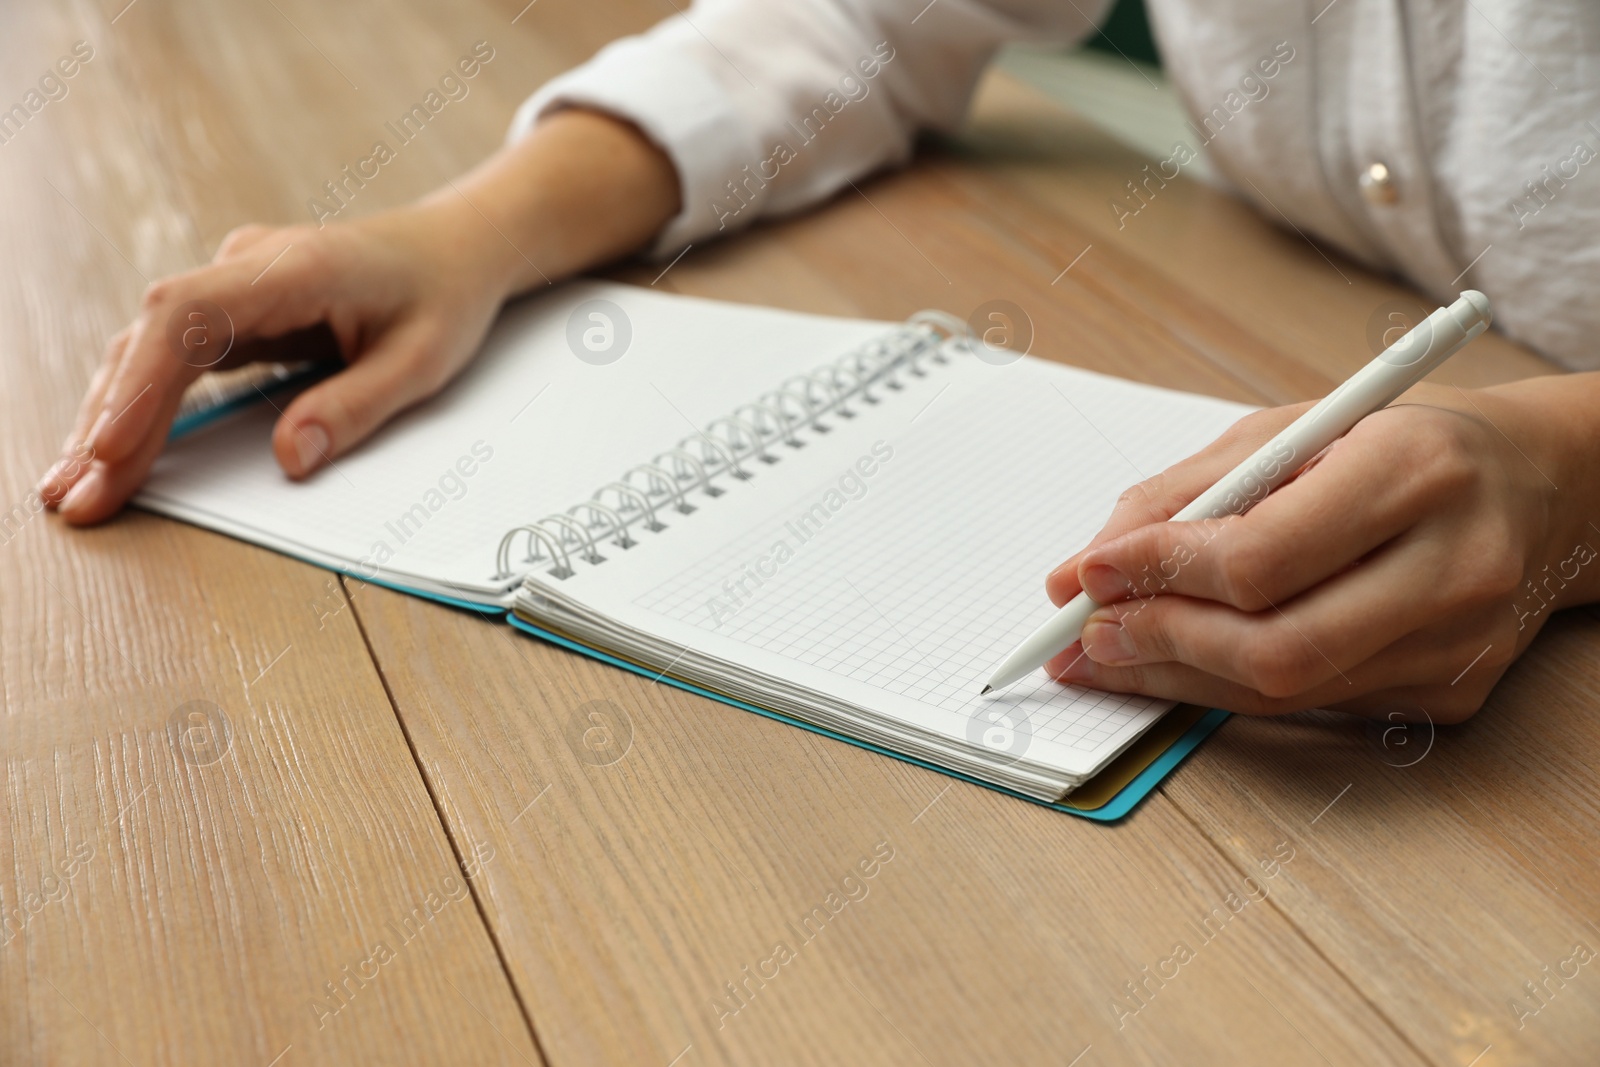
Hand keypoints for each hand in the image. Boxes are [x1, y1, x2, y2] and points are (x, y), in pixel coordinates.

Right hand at [37, 202, 508, 523]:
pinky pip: (172, 356)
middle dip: (109, 420)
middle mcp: (247, 267)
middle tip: (76, 496)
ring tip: (74, 489)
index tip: (111, 449)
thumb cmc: (444, 296)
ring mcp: (235, 286)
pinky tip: (110, 452)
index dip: (142, 387)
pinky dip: (139, 403)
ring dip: (111, 415)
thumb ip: (354, 408)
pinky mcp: (236, 310)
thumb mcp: (419, 363)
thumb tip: (290, 460)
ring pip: (150, 346)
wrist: (456, 247)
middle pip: (152, 336)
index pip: (188, 320)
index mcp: (293, 268)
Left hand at [1042, 377, 1599, 720]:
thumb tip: (1084, 568)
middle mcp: (1452, 568)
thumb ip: (1185, 493)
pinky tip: (1180, 665)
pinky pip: (1312, 705)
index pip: (1262, 555)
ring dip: (1176, 678)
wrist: (1542, 487)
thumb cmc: (1402, 444)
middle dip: (1160, 644)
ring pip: (1287, 690)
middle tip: (1087, 634)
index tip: (1091, 574)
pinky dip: (1230, 687)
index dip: (1161, 572)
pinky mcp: (1451, 695)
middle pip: (1274, 647)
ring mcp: (1459, 646)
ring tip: (1109, 656)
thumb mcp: (1294, 429)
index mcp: (1415, 472)